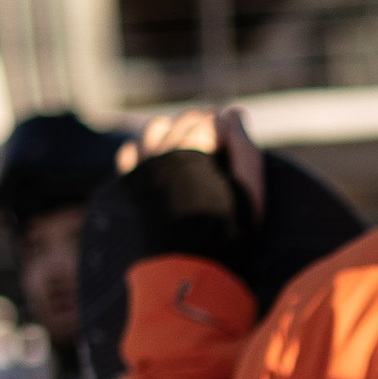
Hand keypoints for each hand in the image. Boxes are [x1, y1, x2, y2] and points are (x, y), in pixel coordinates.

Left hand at [124, 103, 265, 217]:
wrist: (191, 264)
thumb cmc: (228, 229)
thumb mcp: (248, 189)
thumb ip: (244, 149)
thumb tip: (234, 114)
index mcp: (195, 150)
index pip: (211, 121)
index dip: (226, 130)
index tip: (235, 145)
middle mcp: (166, 151)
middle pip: (184, 121)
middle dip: (203, 126)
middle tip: (218, 147)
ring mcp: (146, 165)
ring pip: (155, 128)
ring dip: (173, 130)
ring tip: (189, 147)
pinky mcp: (134, 182)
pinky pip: (129, 153)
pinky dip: (143, 149)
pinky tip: (159, 160)